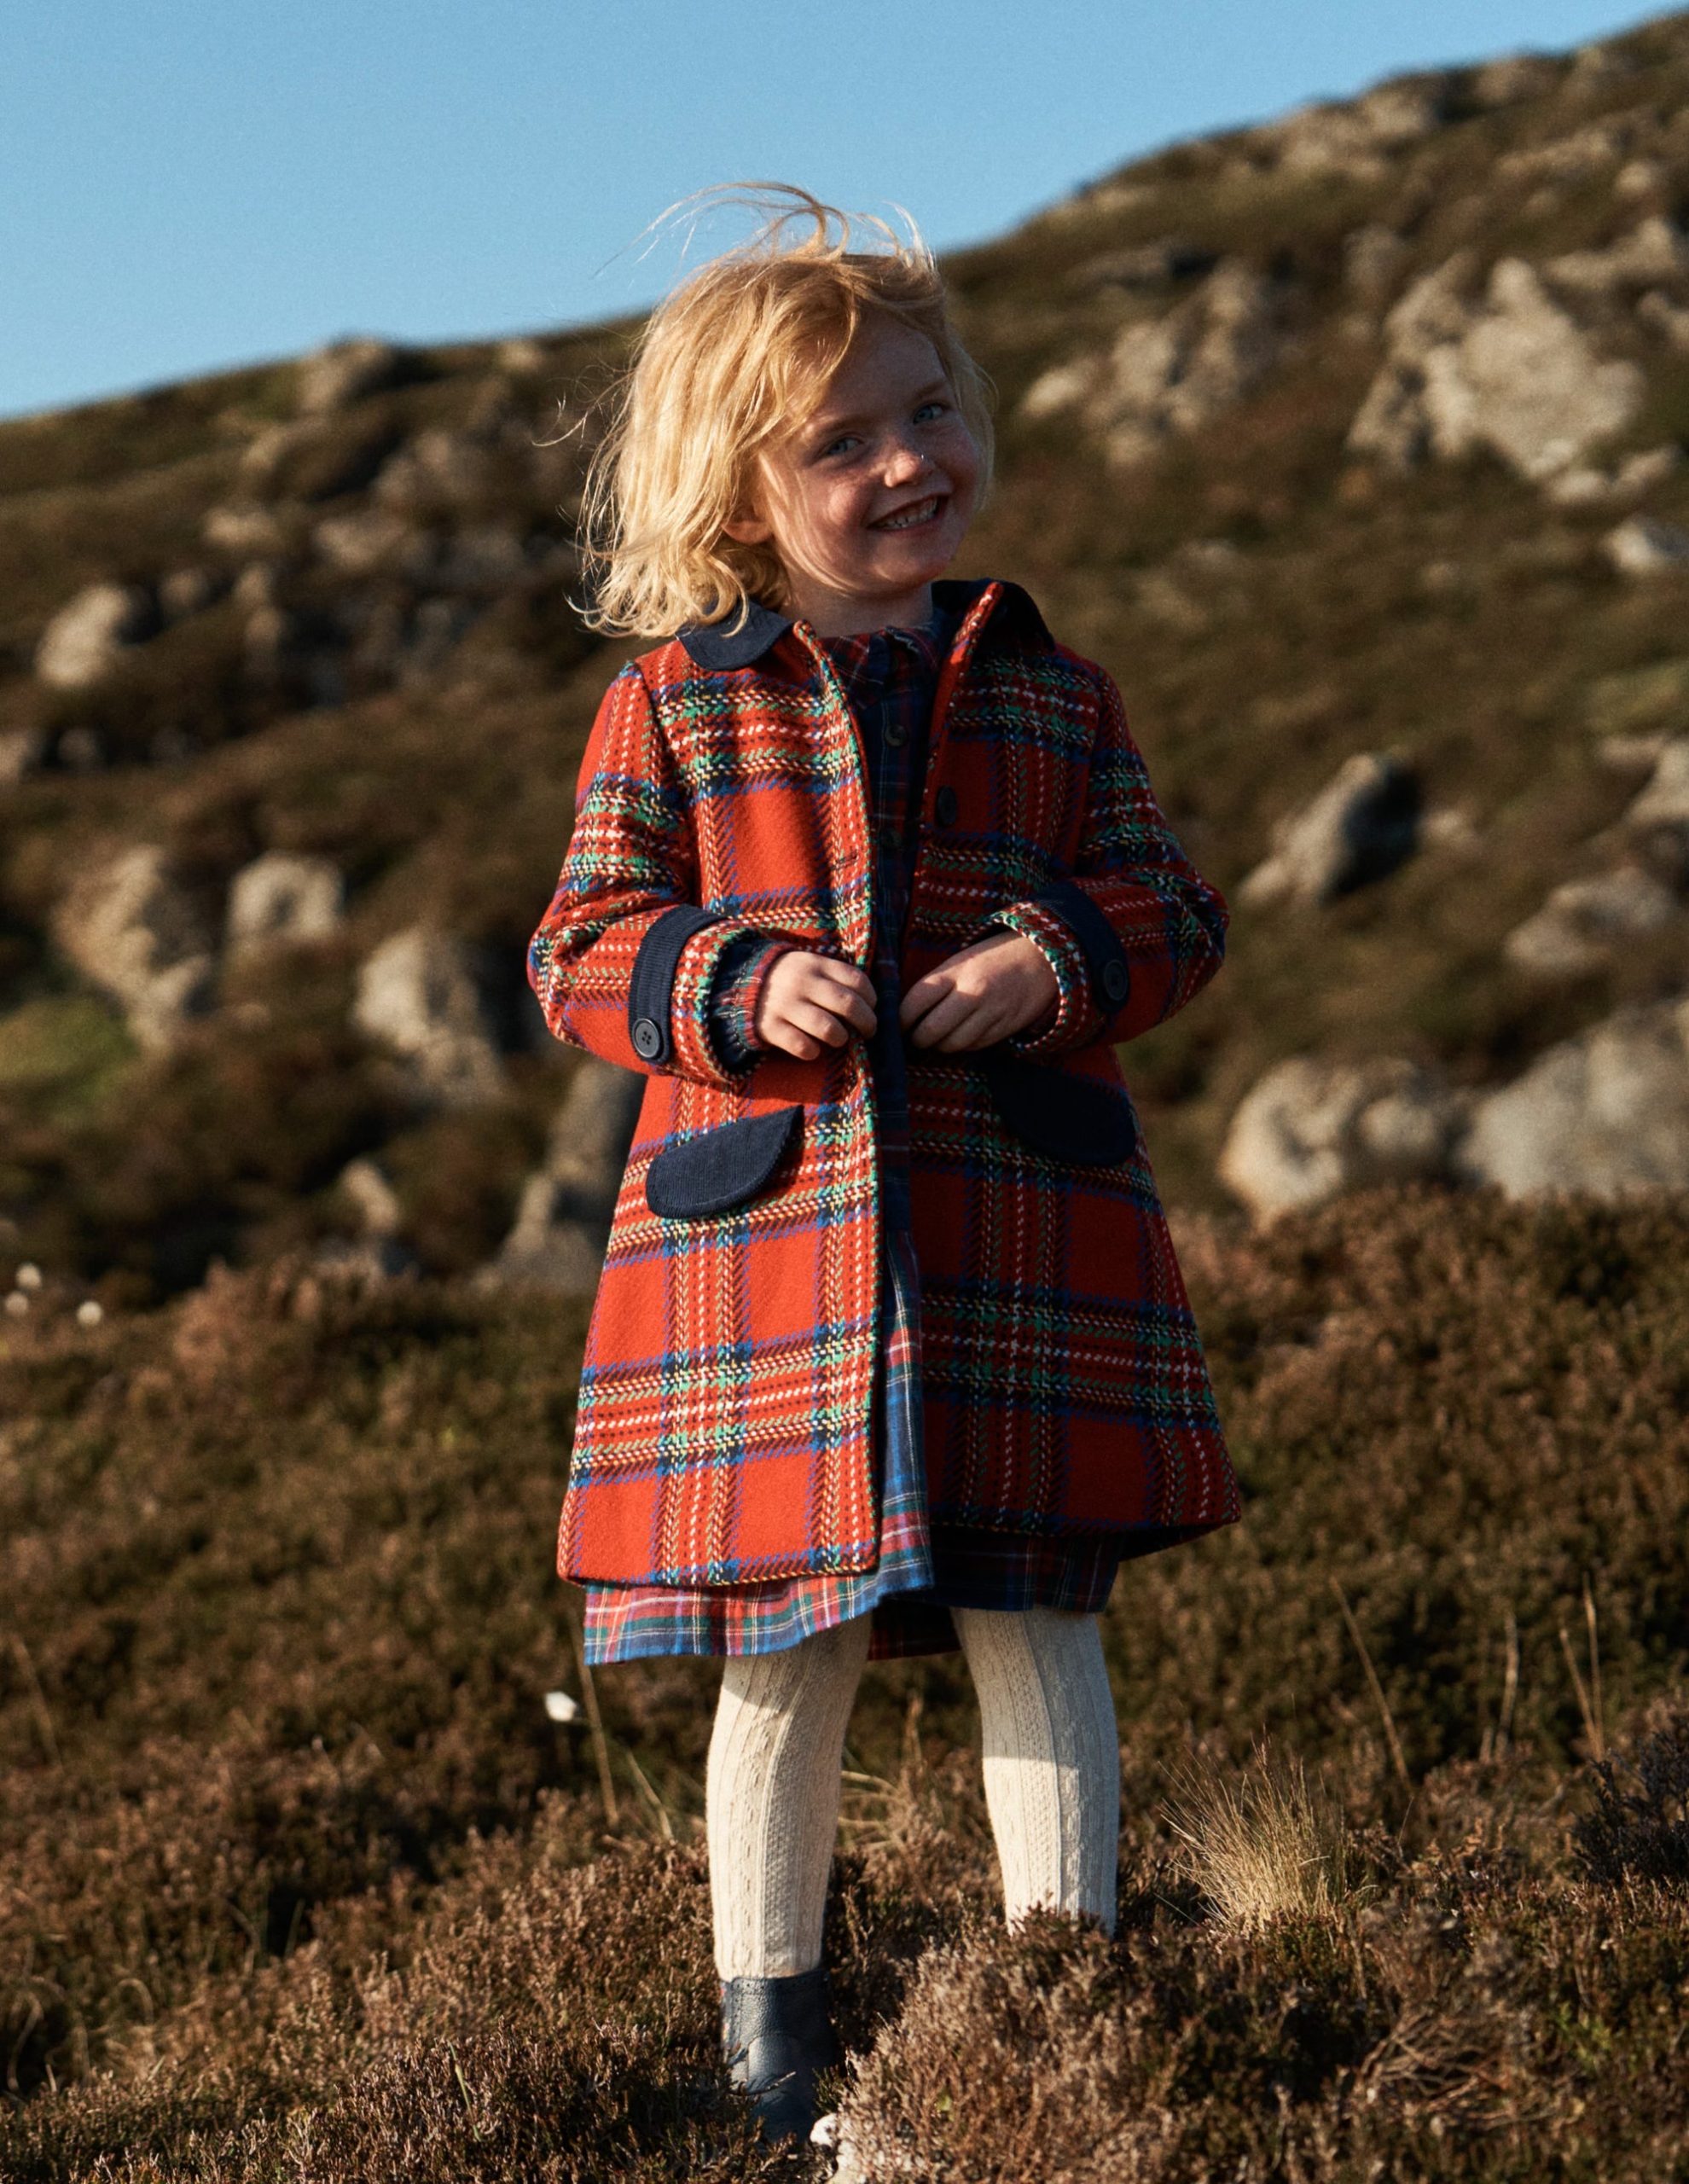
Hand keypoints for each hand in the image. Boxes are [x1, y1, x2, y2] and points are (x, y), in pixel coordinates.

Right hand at [754, 950, 877, 1060]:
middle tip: (869, 1032)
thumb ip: (836, 977)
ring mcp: (785, 1005)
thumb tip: (870, 1002)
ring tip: (839, 1039)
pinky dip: (813, 1052)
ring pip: (829, 1028)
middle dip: (867, 1023)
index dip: (872, 998)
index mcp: (816, 964)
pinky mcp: (771, 1027)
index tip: (871, 1008)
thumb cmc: (788, 979)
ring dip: (841, 1038)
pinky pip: (803, 1046)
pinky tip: (813, 1048)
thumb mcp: (810, 965)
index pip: (857, 981)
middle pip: (849, 1005)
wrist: (739, 984)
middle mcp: (802, 983)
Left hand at [900, 931, 1058, 1051]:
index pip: (915, 1001)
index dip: (901, 1019)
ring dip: (940, 1045)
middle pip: (931, 1030)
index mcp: (955, 972)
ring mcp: (990, 1013)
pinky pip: (974, 1046)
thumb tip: (907, 1013)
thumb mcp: (961, 961)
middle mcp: (972, 993)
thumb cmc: (992, 959)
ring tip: (938, 1038)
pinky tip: (962, 1035)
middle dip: (918, 1039)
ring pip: (952, 1044)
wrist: (1041, 958)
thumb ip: (937, 984)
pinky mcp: (1005, 1028)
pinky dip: (963, 1045)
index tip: (896, 1025)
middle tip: (915, 1037)